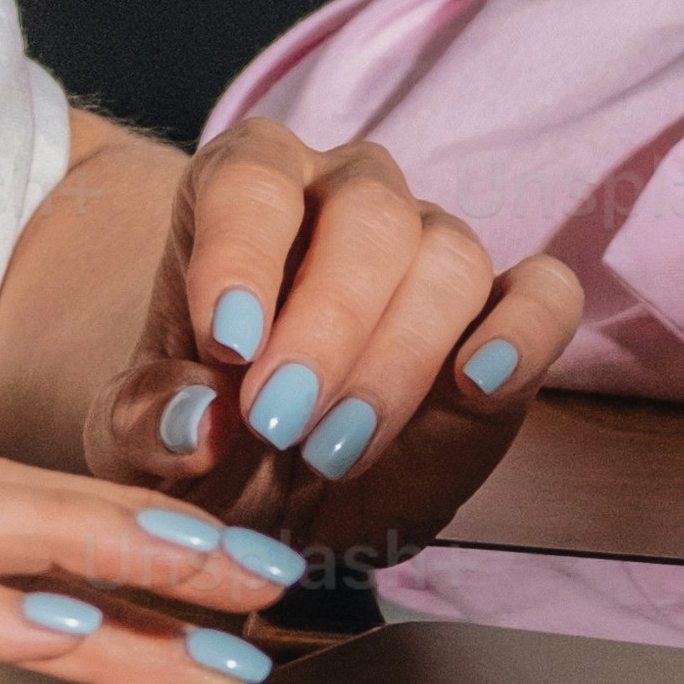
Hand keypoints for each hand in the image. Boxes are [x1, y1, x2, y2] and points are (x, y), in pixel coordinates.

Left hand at [98, 120, 582, 554]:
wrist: (273, 502)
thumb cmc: (202, 446)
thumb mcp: (137, 445)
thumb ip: (147, 423)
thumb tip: (196, 418)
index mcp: (244, 188)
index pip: (250, 181)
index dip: (242, 255)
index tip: (229, 344)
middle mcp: (346, 195)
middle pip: (367, 214)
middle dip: (329, 324)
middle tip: (283, 422)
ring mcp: (433, 247)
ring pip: (448, 255)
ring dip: (398, 358)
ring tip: (335, 451)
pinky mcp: (505, 315)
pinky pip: (545, 292)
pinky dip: (525, 332)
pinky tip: (480, 383)